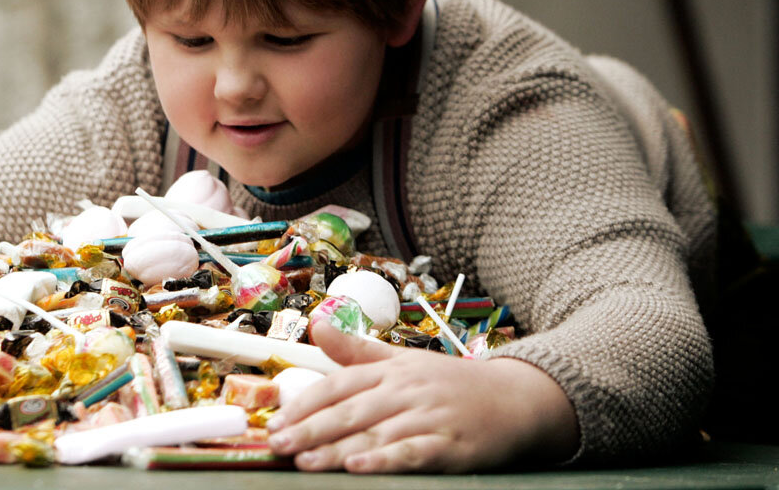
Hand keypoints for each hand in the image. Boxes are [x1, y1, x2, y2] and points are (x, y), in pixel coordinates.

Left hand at [267, 320, 578, 472]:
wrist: (517, 399)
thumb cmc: (452, 384)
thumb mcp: (403, 362)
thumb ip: (357, 350)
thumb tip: (316, 325)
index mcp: (391, 371)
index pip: (338, 384)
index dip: (305, 404)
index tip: (275, 420)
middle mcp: (406, 391)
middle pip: (350, 410)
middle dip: (310, 428)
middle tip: (277, 444)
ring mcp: (429, 417)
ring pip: (375, 434)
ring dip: (337, 449)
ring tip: (305, 461)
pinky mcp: (452, 445)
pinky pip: (413, 452)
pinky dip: (385, 460)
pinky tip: (359, 468)